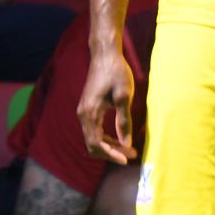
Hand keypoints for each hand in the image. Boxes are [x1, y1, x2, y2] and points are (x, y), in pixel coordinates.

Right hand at [77, 47, 137, 164]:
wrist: (105, 55)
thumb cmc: (116, 72)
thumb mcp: (124, 97)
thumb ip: (124, 121)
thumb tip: (126, 143)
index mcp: (90, 113)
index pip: (96, 143)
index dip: (110, 154)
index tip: (126, 159)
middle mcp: (83, 114)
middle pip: (92, 144)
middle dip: (111, 152)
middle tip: (131, 154)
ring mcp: (84, 111)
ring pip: (93, 137)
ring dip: (109, 146)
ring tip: (129, 148)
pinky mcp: (88, 108)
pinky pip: (94, 129)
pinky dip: (106, 137)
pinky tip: (120, 137)